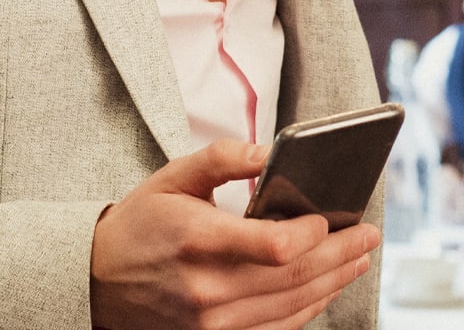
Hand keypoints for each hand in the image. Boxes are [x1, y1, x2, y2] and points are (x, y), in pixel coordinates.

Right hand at [90, 140, 383, 329]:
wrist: (94, 282)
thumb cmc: (138, 226)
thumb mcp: (171, 179)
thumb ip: (223, 160)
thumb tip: (270, 151)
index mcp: (196, 241)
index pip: (276, 247)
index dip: (314, 235)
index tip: (330, 219)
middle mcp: (206, 289)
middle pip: (295, 277)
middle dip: (341, 254)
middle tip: (369, 236)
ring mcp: (211, 324)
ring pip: (292, 306)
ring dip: (334, 282)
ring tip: (358, 260)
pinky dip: (307, 309)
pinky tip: (326, 289)